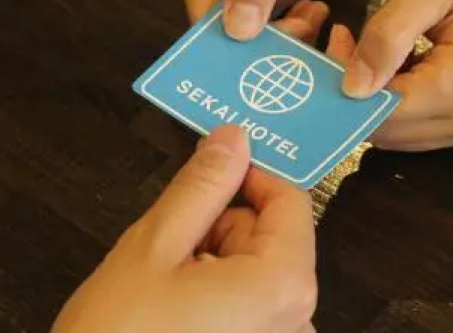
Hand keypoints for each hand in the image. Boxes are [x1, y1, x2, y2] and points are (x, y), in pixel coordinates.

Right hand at [51, 125, 316, 332]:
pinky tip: (175, 315)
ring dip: (215, 265)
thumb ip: (202, 187)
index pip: (290, 203)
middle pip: (272, 242)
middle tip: (169, 249)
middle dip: (222, 230)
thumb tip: (234, 138)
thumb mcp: (154, 248)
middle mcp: (299, 323)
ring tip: (164, 289)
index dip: (248, 178)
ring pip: (257, 276)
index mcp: (284, 287)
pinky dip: (219, 299)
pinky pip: (251, 311)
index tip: (207, 174)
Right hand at [173, 0, 371, 39]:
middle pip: (225, 36)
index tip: (283, 38)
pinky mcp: (255, 1)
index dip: (240, 42)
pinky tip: (311, 12)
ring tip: (312, 13)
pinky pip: (264, 35)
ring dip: (283, 38)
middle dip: (266, 42)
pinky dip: (290, 32)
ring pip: (247, 41)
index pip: (204, 22)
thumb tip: (236, 29)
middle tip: (305, 22)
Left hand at [333, 0, 452, 150]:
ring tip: (373, 50)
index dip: (344, 84)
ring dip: (374, 101)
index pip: (378, 112)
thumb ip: (387, 36)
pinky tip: (399, 68)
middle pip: (385, 131)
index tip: (337, 42)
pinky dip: (399, 106)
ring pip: (398, 137)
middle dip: (355, 93)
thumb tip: (350, 88)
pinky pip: (420, 132)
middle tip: (348, 42)